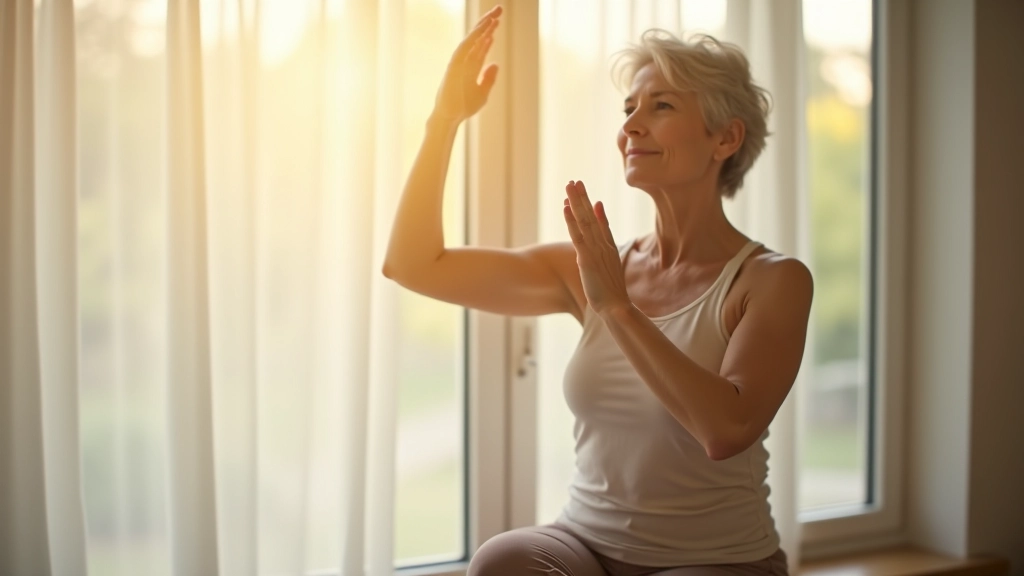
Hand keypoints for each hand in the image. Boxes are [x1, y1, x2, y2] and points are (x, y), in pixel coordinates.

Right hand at [432, 6, 501, 124]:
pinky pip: (465, 48)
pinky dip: (474, 38)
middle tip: (499, 9)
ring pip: (472, 40)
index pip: (482, 46)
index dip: (490, 33)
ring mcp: (459, 63)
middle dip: (488, 24)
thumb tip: (495, 63)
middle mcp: (465, 62)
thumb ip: (489, 79)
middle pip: (478, 38)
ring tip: (493, 16)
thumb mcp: (482, 93)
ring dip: (482, 27)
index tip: (497, 21)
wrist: (449, 118)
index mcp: (471, 67)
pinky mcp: (454, 66)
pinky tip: (483, 29)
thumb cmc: (463, 107)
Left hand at [562, 180, 631, 315]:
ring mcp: (596, 250)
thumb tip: (600, 251)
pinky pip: (578, 235)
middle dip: (583, 198)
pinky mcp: (587, 258)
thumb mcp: (609, 271)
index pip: (599, 222)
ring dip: (576, 202)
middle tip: (575, 181)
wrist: (617, 306)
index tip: (585, 193)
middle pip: (592, 216)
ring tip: (570, 185)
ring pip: (584, 221)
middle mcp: (603, 244)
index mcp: (609, 247)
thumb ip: (605, 257)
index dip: (591, 206)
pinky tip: (566, 207)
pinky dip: (572, 220)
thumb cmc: (612, 293)